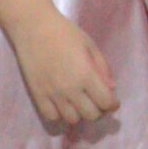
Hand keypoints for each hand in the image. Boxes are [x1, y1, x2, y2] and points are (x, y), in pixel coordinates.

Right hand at [9, 9, 118, 126]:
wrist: (34, 28)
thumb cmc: (65, 32)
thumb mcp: (90, 45)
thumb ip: (103, 68)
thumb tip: (111, 88)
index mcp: (86, 75)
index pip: (105, 102)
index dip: (112, 105)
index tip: (113, 102)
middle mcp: (70, 89)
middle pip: (91, 115)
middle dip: (99, 111)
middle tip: (98, 102)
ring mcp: (53, 95)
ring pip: (72, 120)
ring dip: (80, 114)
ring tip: (80, 103)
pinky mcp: (38, 96)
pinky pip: (52, 117)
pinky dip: (61, 115)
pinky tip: (63, 104)